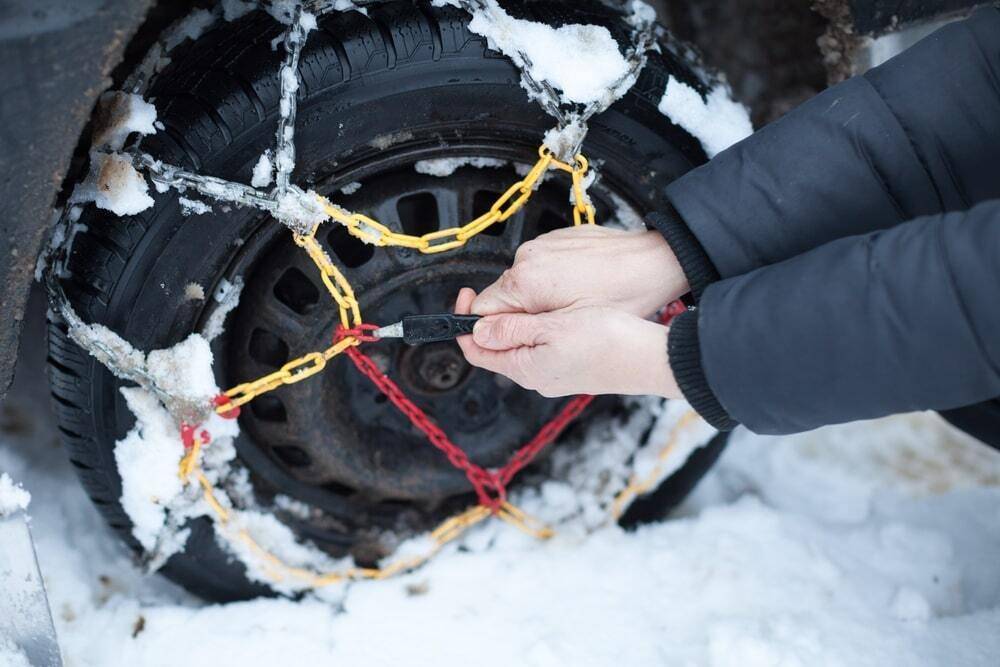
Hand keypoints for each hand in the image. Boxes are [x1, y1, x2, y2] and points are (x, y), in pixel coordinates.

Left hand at [455, 288, 681, 397]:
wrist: (649, 358)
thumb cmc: (607, 341)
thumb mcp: (551, 328)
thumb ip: (511, 329)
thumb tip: (477, 330)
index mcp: (526, 369)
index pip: (477, 350)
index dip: (465, 323)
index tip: (466, 296)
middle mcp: (537, 378)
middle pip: (498, 348)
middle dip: (490, 320)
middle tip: (497, 292)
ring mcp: (554, 375)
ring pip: (521, 346)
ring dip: (515, 323)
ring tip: (525, 300)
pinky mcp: (571, 368)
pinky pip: (541, 349)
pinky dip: (536, 329)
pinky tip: (550, 313)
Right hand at [471, 226, 686, 317]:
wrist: (653, 261)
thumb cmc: (622, 295)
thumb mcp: (570, 326)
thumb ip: (523, 330)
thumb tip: (486, 333)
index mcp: (524, 282)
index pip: (482, 310)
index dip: (492, 329)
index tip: (505, 337)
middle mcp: (526, 258)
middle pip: (502, 297)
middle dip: (520, 315)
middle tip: (552, 324)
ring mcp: (540, 245)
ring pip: (522, 283)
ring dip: (538, 298)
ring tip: (571, 305)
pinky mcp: (554, 239)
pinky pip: (540, 266)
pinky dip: (552, 280)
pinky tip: (578, 287)